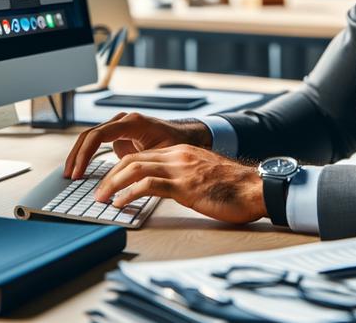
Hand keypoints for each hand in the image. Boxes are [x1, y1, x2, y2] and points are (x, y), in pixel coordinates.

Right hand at [63, 112, 211, 179]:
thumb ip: (141, 163)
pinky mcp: (118, 135)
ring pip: (90, 138)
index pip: (99, 135)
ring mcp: (119, 127)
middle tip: (69, 176)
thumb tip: (123, 180)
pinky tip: (81, 171)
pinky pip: (97, 144)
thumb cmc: (177, 144)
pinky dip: (87, 156)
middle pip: (89, 135)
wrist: (185, 136)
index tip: (79, 172)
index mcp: (132, 123)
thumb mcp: (161, 155)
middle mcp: (122, 121)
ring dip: (78, 156)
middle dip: (76, 156)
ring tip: (70, 174)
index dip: (85, 154)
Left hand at [93, 144, 265, 223]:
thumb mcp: (203, 176)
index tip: (108, 183)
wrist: (256, 188)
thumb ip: (183, 177)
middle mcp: (178, 156)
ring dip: (113, 184)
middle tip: (98, 193)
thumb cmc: (234, 188)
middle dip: (109, 175)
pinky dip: (130, 194)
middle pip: (132, 159)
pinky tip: (121, 203)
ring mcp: (181, 170)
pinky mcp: (186, 186)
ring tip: (103, 199)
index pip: (141, 155)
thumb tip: (165, 189)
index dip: (119, 168)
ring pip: (135, 169)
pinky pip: (149, 186)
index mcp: (181, 152)